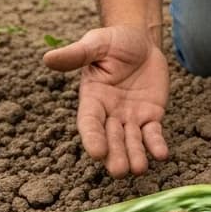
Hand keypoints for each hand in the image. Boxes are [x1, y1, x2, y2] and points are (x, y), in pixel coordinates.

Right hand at [43, 25, 169, 177]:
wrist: (141, 40)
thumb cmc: (113, 42)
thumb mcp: (96, 43)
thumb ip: (76, 54)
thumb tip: (48, 58)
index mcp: (92, 99)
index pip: (89, 123)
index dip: (93, 138)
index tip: (97, 153)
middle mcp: (109, 113)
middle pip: (111, 139)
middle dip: (115, 154)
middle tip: (120, 171)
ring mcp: (130, 117)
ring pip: (131, 141)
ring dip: (135, 155)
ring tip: (139, 170)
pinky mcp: (151, 115)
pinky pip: (153, 133)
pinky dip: (157, 144)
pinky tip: (162, 154)